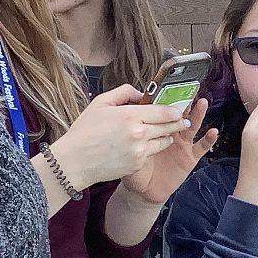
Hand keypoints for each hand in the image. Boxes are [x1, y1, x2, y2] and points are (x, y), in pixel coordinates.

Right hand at [51, 85, 188, 188]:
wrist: (74, 162)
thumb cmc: (84, 131)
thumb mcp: (100, 103)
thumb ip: (124, 93)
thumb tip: (142, 93)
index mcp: (130, 115)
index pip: (164, 112)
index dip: (175, 110)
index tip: (179, 110)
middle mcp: (138, 134)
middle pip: (169, 127)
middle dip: (177, 123)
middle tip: (183, 120)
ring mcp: (140, 151)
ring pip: (164, 141)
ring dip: (166, 136)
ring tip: (165, 132)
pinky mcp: (138, 165)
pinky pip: (152, 153)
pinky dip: (151, 149)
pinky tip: (144, 145)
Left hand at [122, 99, 218, 204]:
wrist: (142, 190)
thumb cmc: (133, 168)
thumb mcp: (127, 148)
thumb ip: (128, 133)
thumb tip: (125, 116)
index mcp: (154, 128)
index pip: (161, 111)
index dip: (165, 101)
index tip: (167, 89)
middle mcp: (170, 133)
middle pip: (179, 114)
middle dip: (184, 102)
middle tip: (188, 90)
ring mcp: (182, 144)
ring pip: (192, 126)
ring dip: (198, 114)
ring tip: (202, 103)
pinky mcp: (190, 157)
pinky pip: (202, 147)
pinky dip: (208, 139)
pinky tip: (212, 132)